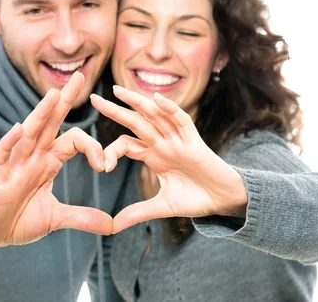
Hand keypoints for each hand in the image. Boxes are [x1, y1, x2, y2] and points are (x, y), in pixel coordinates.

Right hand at [0, 72, 111, 249]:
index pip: (73, 140)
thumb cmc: (19, 219)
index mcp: (47, 162)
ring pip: (29, 134)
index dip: (92, 147)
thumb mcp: (56, 218)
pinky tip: (19, 128)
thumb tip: (112, 225)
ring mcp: (14, 165)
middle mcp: (32, 157)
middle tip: (81, 75)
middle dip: (65, 100)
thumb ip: (83, 217)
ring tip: (53, 94)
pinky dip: (9, 142)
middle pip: (51, 123)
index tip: (105, 166)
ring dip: (41, 115)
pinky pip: (1, 155)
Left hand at [90, 86, 247, 232]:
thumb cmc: (196, 199)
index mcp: (153, 155)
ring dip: (137, 102)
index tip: (103, 167)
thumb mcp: (162, 207)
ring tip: (117, 91)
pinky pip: (181, 120)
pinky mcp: (194, 141)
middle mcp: (162, 143)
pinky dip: (170, 109)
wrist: (223, 201)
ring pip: (154, 116)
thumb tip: (114, 225)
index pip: (126, 144)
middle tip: (93, 99)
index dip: (112, 151)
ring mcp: (177, 140)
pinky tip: (157, 99)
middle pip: (134, 122)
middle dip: (114, 110)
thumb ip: (138, 212)